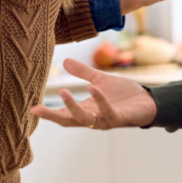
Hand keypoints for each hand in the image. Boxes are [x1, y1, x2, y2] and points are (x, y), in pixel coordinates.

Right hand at [31, 58, 157, 128]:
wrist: (149, 101)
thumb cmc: (124, 94)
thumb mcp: (100, 80)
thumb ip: (83, 73)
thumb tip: (64, 61)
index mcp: (87, 109)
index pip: (64, 113)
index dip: (49, 112)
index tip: (32, 108)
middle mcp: (94, 118)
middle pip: (69, 121)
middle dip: (53, 116)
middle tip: (37, 109)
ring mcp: (106, 119)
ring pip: (85, 119)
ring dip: (73, 107)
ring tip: (63, 91)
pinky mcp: (121, 118)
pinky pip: (108, 112)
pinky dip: (100, 101)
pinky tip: (93, 88)